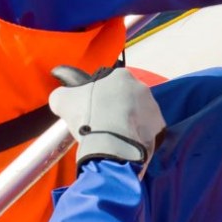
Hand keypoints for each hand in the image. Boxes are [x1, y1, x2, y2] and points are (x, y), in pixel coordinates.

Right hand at [49, 65, 164, 168]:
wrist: (110, 146)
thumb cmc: (88, 118)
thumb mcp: (62, 100)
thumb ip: (63, 94)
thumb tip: (62, 96)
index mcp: (121, 75)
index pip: (109, 82)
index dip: (98, 96)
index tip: (92, 110)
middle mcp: (141, 86)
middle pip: (125, 97)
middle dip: (115, 108)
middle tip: (102, 124)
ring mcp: (153, 106)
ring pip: (137, 112)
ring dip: (127, 121)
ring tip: (113, 136)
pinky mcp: (160, 126)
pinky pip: (146, 129)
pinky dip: (137, 136)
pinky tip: (125, 143)